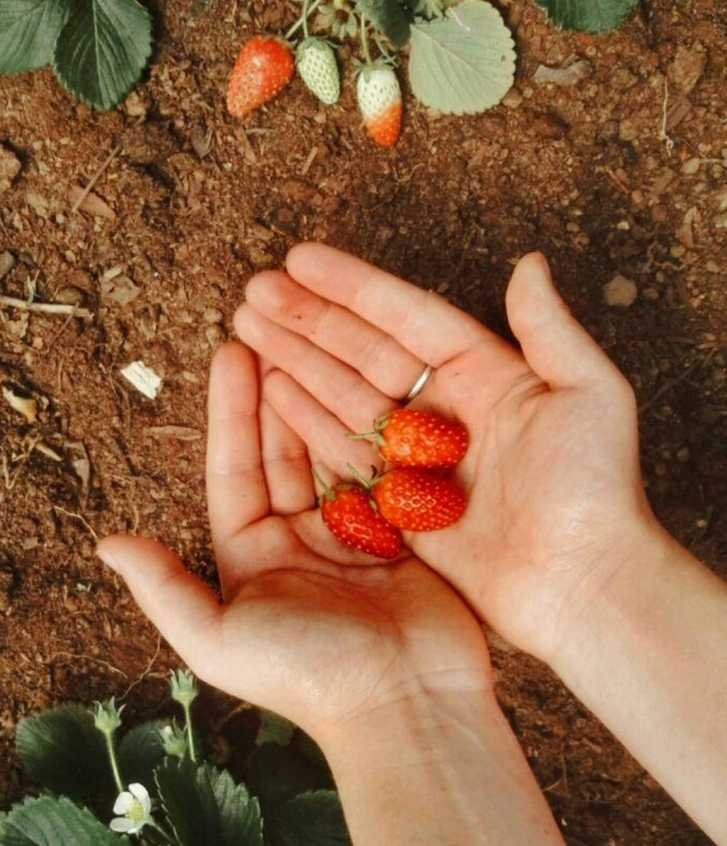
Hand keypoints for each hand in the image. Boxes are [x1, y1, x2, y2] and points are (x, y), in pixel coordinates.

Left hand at [98, 341, 490, 755]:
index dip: (231, 410)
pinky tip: (371, 378)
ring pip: (331, 448)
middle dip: (276, 388)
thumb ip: (163, 588)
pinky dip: (374, 425)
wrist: (408, 705)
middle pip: (283, 449)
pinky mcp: (404, 530)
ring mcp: (356, 531)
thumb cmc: (308, 675)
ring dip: (322, 395)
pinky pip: (383, 466)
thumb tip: (106, 542)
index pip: (236, 468)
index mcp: (252, 557)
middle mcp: (299, 539)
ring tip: (316, 338)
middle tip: (275, 327)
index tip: (231, 350)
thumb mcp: (218, 638)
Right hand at [233, 243, 659, 667]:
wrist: (583, 587)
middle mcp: (448, 410)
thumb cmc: (596, 491)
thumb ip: (549, 327)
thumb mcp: (590, 395)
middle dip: (309, 319)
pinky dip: (306, 420)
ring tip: (249, 325)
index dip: (353, 287)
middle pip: (364, 351)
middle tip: (256, 289)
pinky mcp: (402, 505)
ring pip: (345, 394)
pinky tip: (269, 389)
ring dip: (297, 359)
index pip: (407, 317)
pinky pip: (344, 452)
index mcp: (488, 374)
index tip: (300, 258)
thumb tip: (529, 263)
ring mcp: (420, 458)